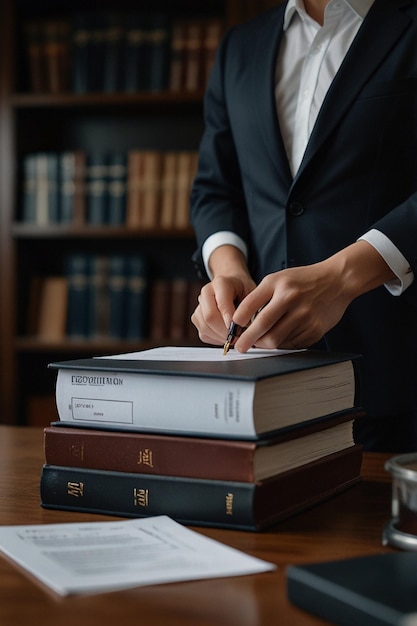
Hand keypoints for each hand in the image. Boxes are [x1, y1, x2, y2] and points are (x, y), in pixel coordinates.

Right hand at [191, 273, 255, 344]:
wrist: (234, 286)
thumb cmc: (244, 290)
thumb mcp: (253, 295)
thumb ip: (249, 310)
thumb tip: (246, 330)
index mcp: (221, 283)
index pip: (222, 303)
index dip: (230, 318)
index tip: (238, 329)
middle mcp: (206, 293)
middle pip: (210, 317)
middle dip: (225, 331)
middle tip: (239, 338)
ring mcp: (199, 306)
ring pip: (205, 328)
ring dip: (221, 337)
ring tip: (236, 337)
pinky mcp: (197, 319)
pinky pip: (204, 334)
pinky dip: (217, 339)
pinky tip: (228, 336)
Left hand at [232, 241, 395, 351]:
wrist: (337, 281)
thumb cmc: (303, 281)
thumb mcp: (277, 279)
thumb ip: (259, 297)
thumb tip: (241, 322)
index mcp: (278, 285)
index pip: (249, 306)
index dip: (237, 322)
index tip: (232, 330)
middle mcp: (291, 299)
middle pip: (262, 328)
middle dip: (247, 340)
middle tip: (240, 346)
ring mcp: (305, 316)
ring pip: (276, 340)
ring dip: (265, 344)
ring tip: (261, 341)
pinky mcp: (315, 330)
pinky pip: (292, 344)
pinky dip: (283, 344)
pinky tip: (283, 336)